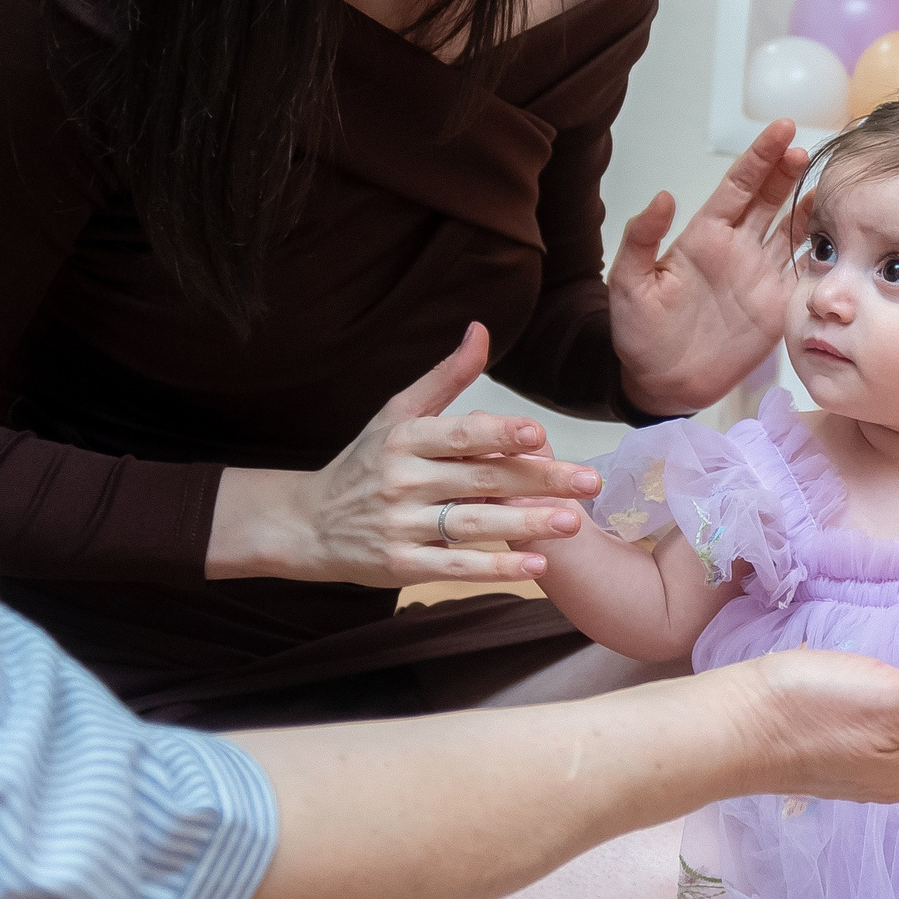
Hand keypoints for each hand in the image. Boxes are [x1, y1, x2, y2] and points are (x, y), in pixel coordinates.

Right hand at [208, 324, 598, 586]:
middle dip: (539, 480)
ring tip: (573, 524)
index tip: (539, 433)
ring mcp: (400, 525)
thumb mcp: (398, 414)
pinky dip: (494, 568)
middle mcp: (401, 480)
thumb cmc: (366, 463)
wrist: (308, 523)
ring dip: (525, 525)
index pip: (460, 434)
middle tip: (591, 482)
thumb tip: (481, 329)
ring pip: (471, 524)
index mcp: (405, 438)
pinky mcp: (399, 565)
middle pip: (479, 479)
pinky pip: (454, 567)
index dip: (498, 434)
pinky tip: (536, 567)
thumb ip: (446, 377)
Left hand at [609, 122, 812, 416]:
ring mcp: (760, 277)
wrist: (661, 384)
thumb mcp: (629, 283)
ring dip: (810, 206)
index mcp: (705, 236)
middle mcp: (737, 249)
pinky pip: (804, 274)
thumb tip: (663, 196)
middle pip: (771, 200)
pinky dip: (823, 254)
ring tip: (832, 183)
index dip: (760, 158)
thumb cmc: (639, 333)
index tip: (782, 128)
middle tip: (807, 148)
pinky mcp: (777, 307)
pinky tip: (840, 236)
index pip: (739, 186)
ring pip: (792, 230)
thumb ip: (641, 239)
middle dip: (788, 171)